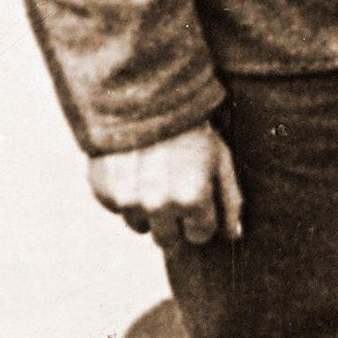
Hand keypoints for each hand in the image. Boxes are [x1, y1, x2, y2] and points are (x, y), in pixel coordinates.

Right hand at [90, 127, 245, 250]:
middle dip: (173, 221)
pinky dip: (124, 194)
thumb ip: (230, 201)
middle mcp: (159, 205)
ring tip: (151, 177)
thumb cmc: (190, 129)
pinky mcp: (104, 192)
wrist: (143, 98)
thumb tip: (233, 236)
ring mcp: (129, 201)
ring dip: (147, 210)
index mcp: (192, 199)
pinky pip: (117, 208)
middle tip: (174, 190)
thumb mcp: (220, 159)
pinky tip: (131, 168)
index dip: (201, 218)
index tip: (198, 200)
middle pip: (167, 240)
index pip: (199, 235)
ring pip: (139, 225)